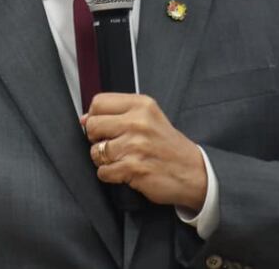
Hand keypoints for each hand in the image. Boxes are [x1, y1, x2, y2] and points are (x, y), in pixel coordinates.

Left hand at [82, 93, 206, 211]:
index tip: (104, 126)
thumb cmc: (168, 146)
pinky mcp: (133, 168)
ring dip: (105, 160)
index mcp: (142, 105)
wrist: (194, 172)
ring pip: (95, 151)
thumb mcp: (150, 118)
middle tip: (113, 145)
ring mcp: (135, 145)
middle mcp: (138, 122)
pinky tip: (125, 171)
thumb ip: (119, 114)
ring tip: (122, 159)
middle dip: (97, 139)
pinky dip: (110, 175)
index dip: (95, 116)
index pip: (98, 102)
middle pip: (93, 126)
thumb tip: (84, 119)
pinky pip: (103, 172)